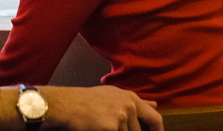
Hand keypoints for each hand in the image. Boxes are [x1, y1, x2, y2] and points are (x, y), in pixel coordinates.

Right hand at [41, 86, 161, 130]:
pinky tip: (96, 128)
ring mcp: (122, 116)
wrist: (67, 104)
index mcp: (131, 98)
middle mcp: (129, 106)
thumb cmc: (86, 100)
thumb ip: (136, 103)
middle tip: (111, 126)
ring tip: (100, 124)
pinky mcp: (112, 127)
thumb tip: (155, 105)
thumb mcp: (113, 96)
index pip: (155, 119)